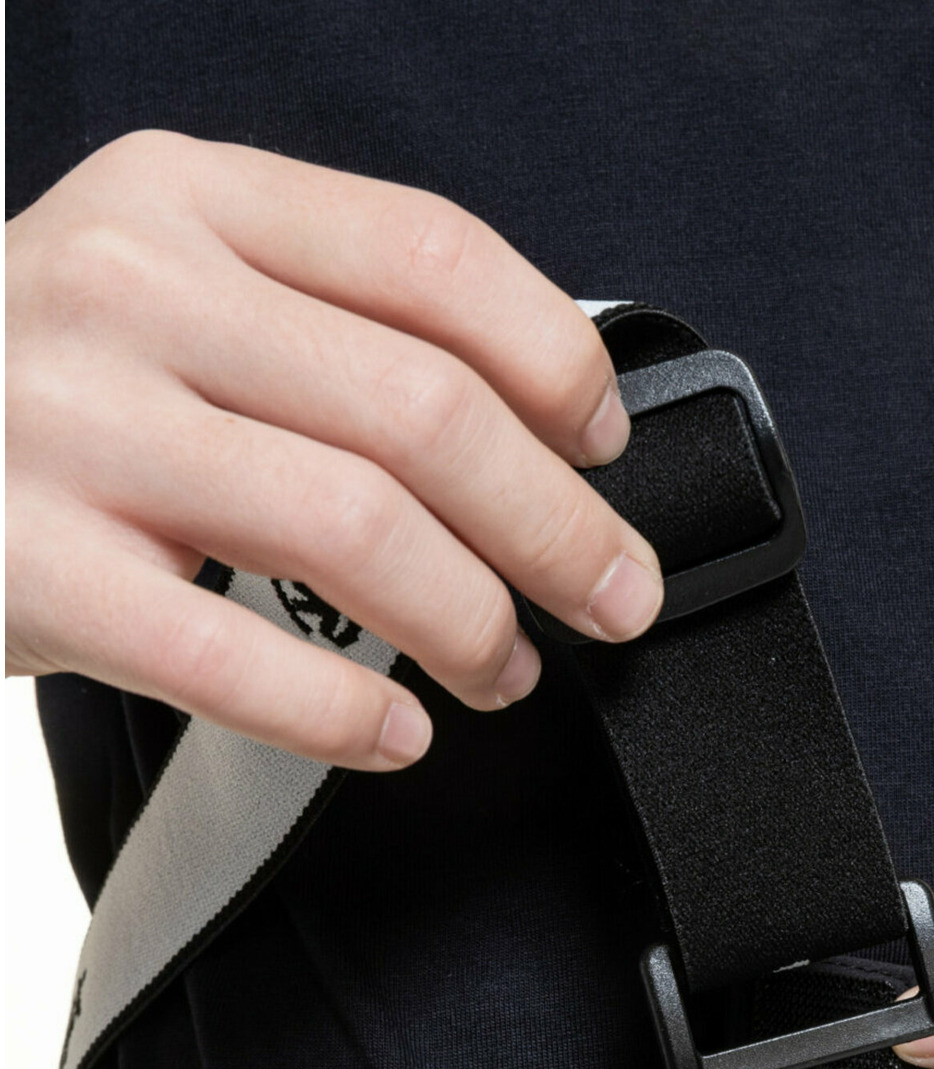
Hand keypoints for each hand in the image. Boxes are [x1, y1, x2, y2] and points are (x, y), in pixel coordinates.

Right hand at [6, 132, 663, 768]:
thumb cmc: (38, 382)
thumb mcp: (164, 285)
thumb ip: (321, 317)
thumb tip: (533, 421)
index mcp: (188, 201)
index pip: (432, 255)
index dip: (557, 363)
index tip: (605, 446)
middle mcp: (131, 291)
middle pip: (424, 411)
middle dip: (557, 529)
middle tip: (609, 598)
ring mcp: (73, 426)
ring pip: (354, 530)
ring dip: (471, 624)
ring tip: (500, 670)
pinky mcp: (29, 564)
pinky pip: (232, 655)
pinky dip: (344, 715)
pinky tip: (393, 734)